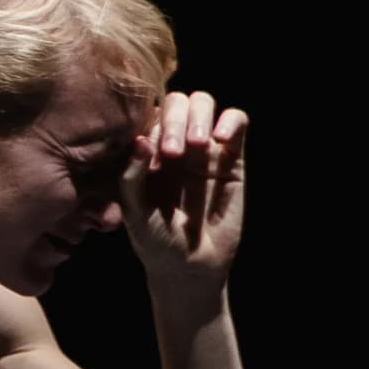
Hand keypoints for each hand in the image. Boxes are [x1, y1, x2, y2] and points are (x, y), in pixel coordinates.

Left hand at [120, 90, 246, 283]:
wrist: (190, 266)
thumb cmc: (155, 241)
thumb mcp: (134, 212)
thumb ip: (131, 177)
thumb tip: (141, 140)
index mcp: (145, 151)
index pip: (148, 115)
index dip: (151, 126)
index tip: (153, 154)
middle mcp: (174, 143)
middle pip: (176, 102)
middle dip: (175, 119)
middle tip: (174, 153)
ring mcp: (203, 148)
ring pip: (203, 104)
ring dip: (199, 116)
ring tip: (197, 144)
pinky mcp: (232, 158)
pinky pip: (236, 122)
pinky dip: (231, 120)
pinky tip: (221, 138)